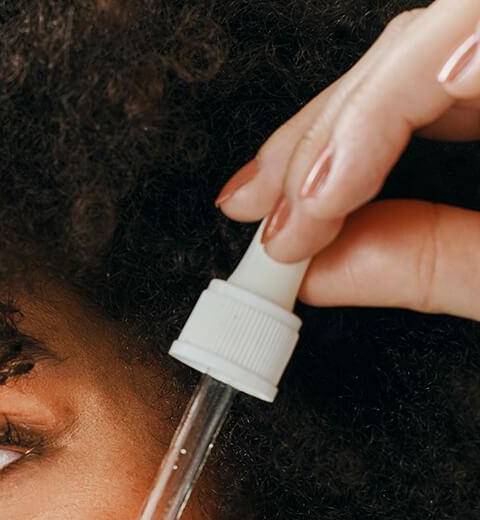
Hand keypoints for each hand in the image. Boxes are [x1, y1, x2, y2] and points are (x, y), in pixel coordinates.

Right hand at [214, 0, 479, 321]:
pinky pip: (419, 95)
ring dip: (321, 138)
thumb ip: (439, 264)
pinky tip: (313, 187)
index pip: (450, 49)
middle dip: (321, 136)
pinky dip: (358, 142)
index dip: (360, 123)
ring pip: (400, 65)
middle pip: (409, 49)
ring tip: (269, 211)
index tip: (307, 214)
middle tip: (269, 223)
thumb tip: (322, 270)